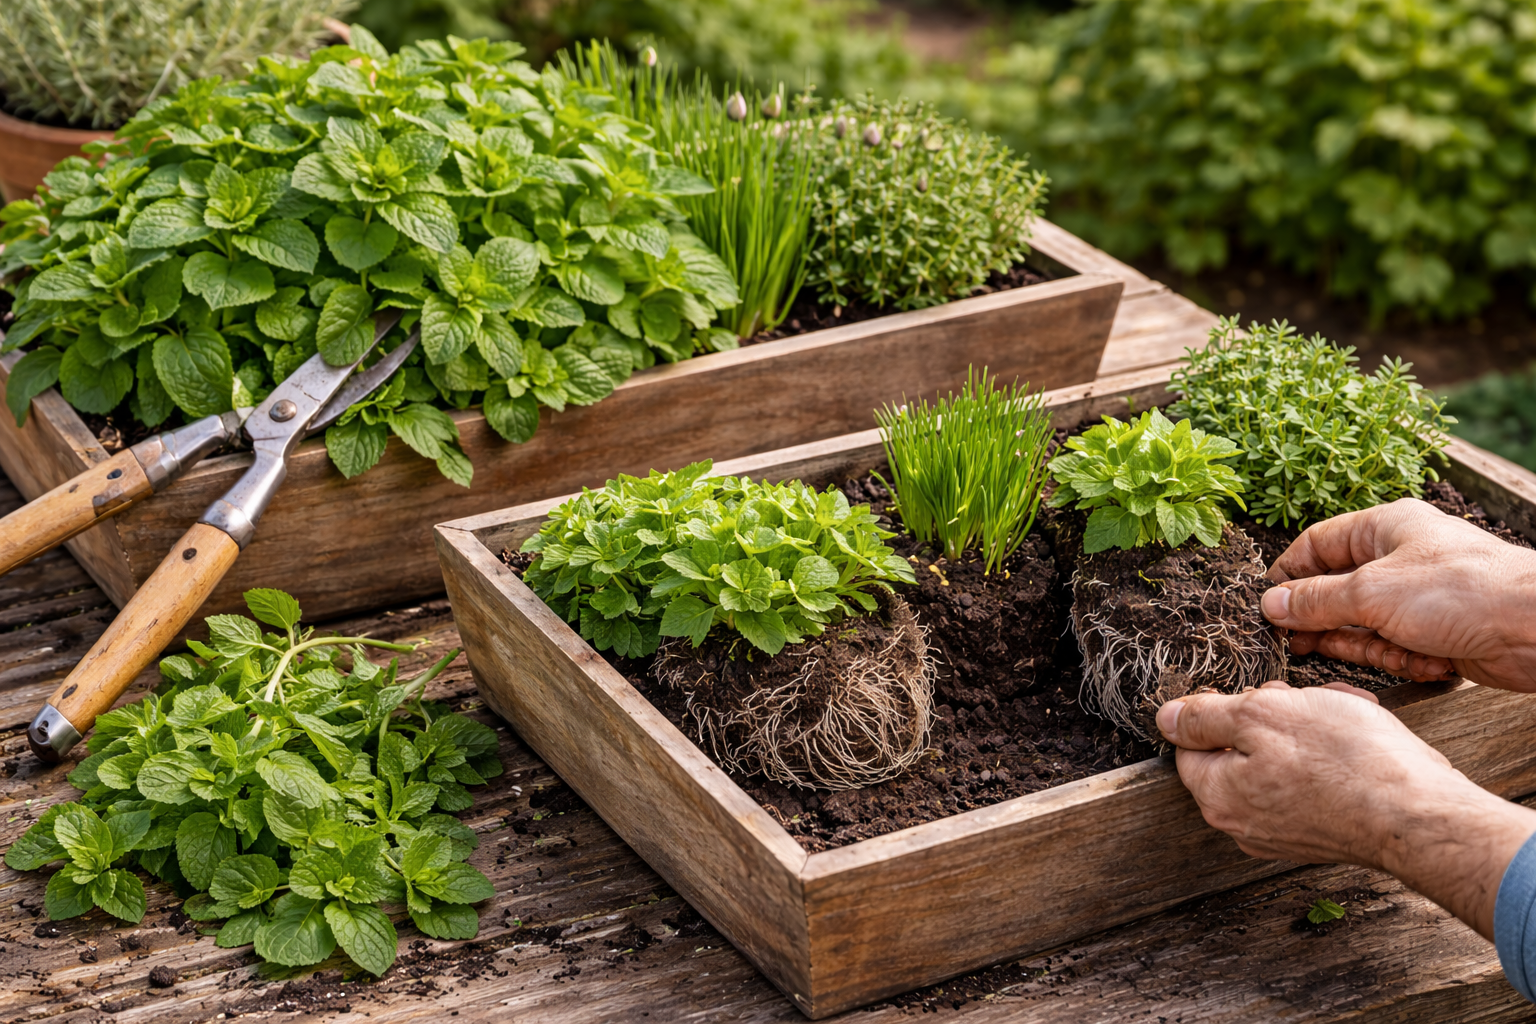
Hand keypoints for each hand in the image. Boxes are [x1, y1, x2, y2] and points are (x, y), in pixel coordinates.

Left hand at [1158, 681, 1535, 939]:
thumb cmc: (1345, 761)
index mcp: (1218, 797)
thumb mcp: (1262, 714)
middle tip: (1304, 702)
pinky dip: (1333, 755)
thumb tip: (1165, 718)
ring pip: (1280, 761)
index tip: (1258, 694)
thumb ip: (1205, 717)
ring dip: (1308, 729)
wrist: (1421, 816)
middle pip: (1238, 751)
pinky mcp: (1324, 834)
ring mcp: (1285, 834)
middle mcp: (1244, 825)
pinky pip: (1314, 781)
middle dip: (1272, 717)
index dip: (1221, 708)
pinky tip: (1361, 739)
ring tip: (1341, 715)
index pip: (1191, 745)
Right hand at [1264, 498, 1535, 689]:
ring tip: (1383, 652)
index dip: (1288, 575)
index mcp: (1383, 528)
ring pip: (1364, 623)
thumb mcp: (1371, 593)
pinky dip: (1401, 657)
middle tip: (1295, 644)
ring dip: (1366, 644)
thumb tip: (1271, 604)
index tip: (1265, 606)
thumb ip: (1316, 601)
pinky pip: (1395, 645)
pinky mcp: (1436, 631)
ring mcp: (1418, 596)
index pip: (1316, 545)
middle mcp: (1399, 558)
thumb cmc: (1460, 592)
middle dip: (1321, 619)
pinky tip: (1424, 660)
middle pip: (1336, 589)